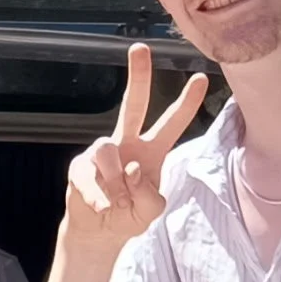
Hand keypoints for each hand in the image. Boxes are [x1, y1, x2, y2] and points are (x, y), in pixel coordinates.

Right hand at [62, 43, 208, 259]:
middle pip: (133, 105)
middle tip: (141, 48)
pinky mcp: (80, 166)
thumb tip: (131, 170)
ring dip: (115, 181)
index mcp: (152, 151)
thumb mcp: (150, 213)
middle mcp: (128, 143)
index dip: (186, 103)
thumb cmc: (129, 216)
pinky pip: (89, 175)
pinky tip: (102, 207)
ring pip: (108, 150)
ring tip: (117, 202)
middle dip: (138, 76)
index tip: (200, 78)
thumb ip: (150, 196)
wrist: (99, 232)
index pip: (172, 122)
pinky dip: (99, 196)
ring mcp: (102, 152)